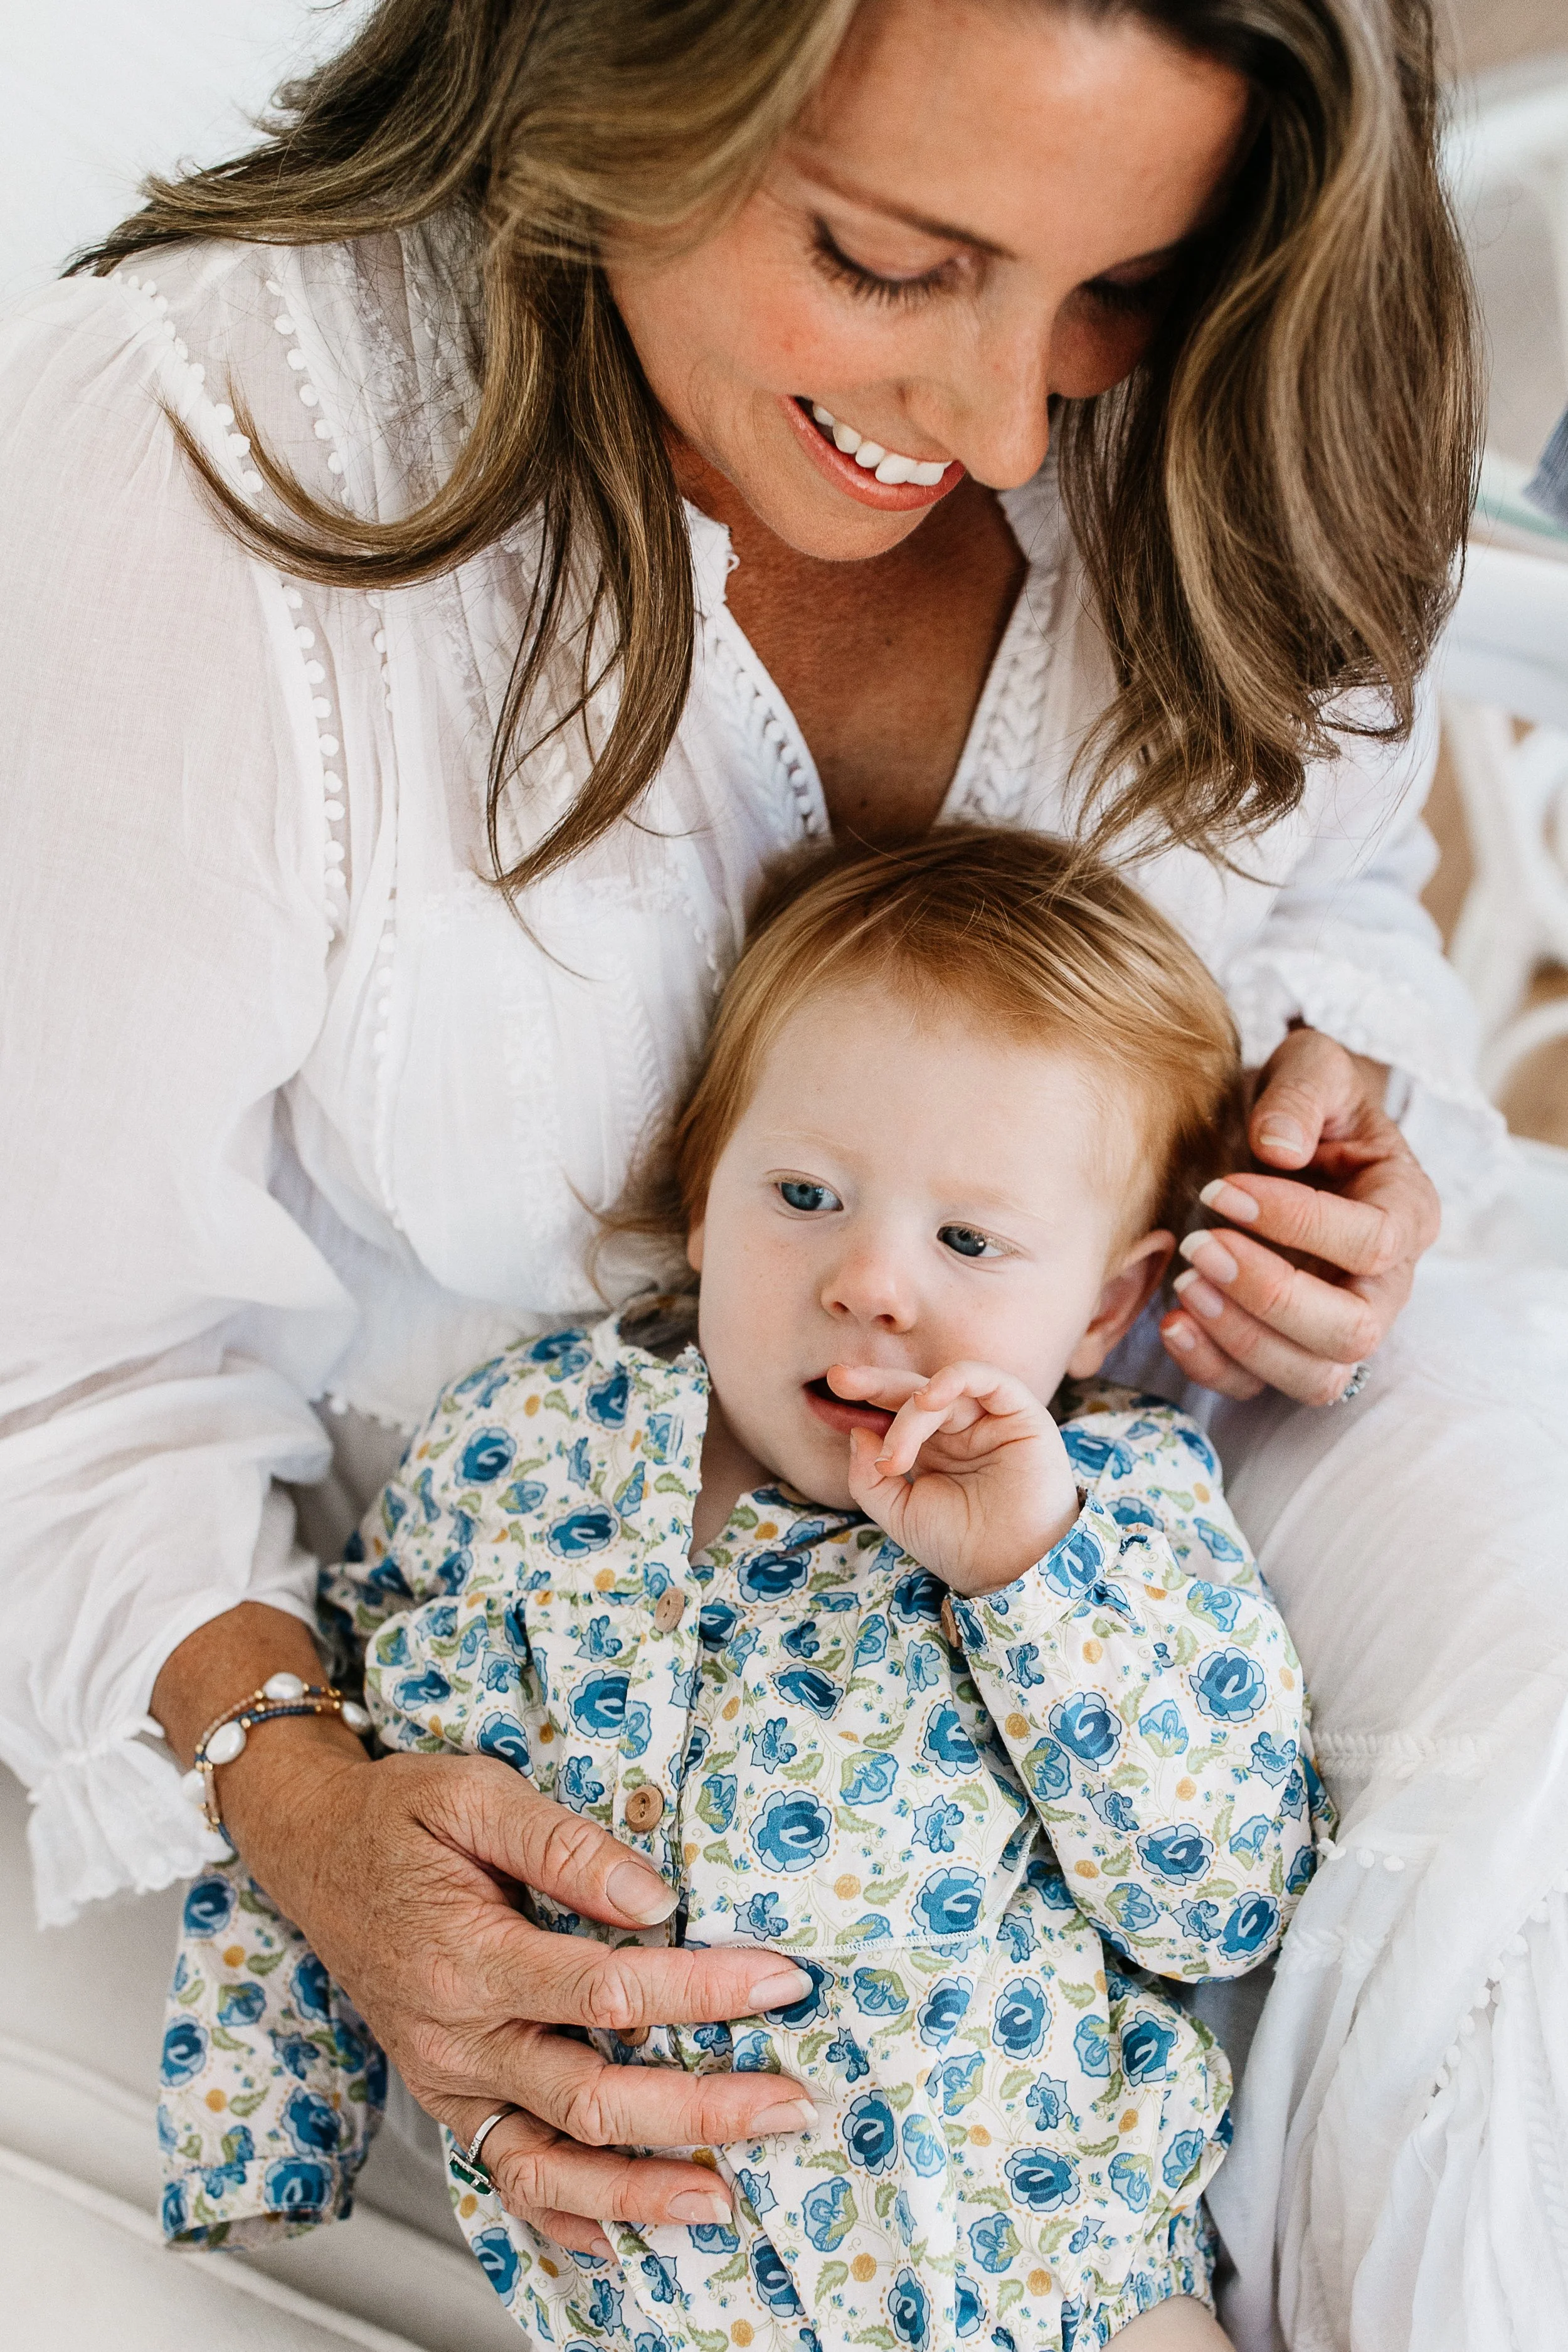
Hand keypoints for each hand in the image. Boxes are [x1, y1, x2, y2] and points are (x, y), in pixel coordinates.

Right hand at [154, 1608, 816, 2258]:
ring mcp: (449, 2079)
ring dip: (640, 2191)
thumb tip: (654, 1899)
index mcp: (468, 1956)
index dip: (701, 1991)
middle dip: (700, 2112)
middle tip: (790, 2105)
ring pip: (549, 2165)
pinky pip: (506, 2175)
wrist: (310, 1849)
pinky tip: (623, 2239)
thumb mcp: (473, 1793)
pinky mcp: (449, 2097)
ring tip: (722, 2200)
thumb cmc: (395, 1816)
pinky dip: (563, 2221)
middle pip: (592, 2097)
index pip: (605, 1990)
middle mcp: (457, 2036)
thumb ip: (566, 1847)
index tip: (779, 1981)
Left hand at [828, 1360, 1079, 1592]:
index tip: (833, 1387)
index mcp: (932, 1449)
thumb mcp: (899, 1513)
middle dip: (874, 1383)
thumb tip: (857, 1431)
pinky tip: (928, 1399)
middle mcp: (960, 1429)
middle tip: (840, 1379)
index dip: (866, 1396)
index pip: (894, 1410)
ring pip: (942, 1394)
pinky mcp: (1022, 1415)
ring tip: (895, 1453)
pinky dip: (956, 1378)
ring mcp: (990, 1420)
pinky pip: (989, 1380)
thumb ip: (869, 1477)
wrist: (1010, 1572)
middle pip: (912, 1392)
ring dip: (911, 1416)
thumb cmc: (960, 1547)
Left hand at [1160, 1026, 1439, 1404]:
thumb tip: (1278, 1147)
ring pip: (1317, 1377)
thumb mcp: (1309, 1068)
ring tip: (1186, 1281)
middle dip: (1271, 1295)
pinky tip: (1171, 1322)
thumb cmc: (1301, 1101)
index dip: (1299, 1224)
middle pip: (1353, 1330)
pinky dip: (1214, 1367)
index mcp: (1406, 1209)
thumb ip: (1300, 1094)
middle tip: (1201, 1245)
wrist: (1275, 1133)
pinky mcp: (1288, 1347)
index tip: (1223, 1190)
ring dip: (1244, 1339)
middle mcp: (1386, 1282)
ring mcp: (1339, 1324)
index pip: (1373, 1242)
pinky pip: (1262, 1388)